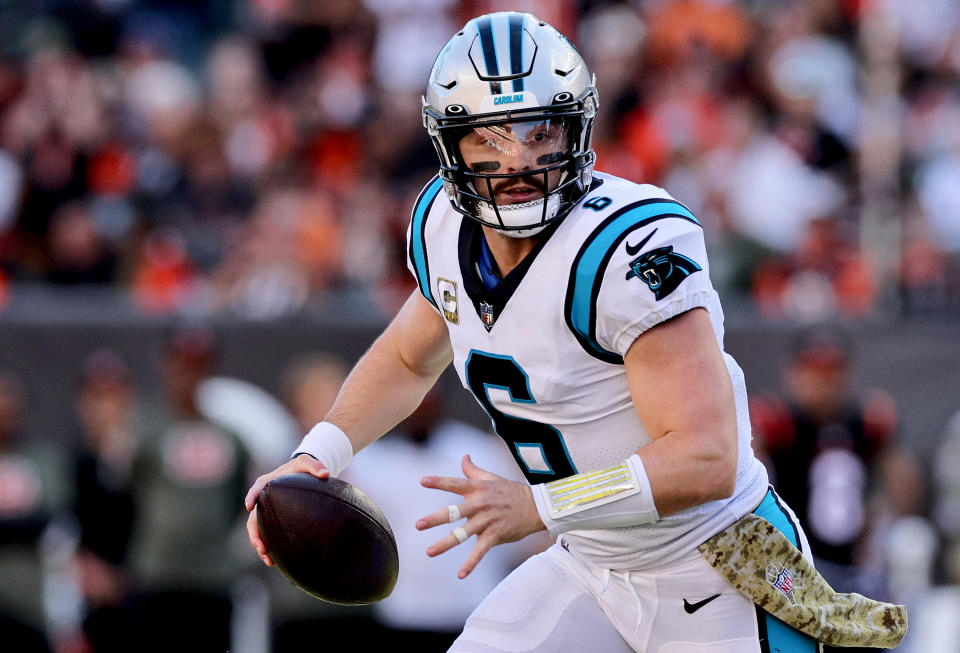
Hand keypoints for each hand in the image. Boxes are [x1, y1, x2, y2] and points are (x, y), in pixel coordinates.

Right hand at [244, 454, 329, 565]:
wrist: (300, 475)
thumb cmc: (301, 468)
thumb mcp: (306, 463)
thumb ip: (314, 466)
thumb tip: (326, 473)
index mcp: (266, 483)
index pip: (256, 489)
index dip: (251, 497)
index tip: (249, 506)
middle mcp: (263, 499)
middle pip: (253, 518)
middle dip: (255, 534)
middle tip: (261, 547)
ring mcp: (265, 511)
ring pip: (257, 530)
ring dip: (260, 545)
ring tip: (268, 560)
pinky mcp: (271, 520)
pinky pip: (266, 535)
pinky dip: (269, 547)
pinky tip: (274, 560)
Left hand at [416, 454, 544, 578]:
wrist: (536, 507)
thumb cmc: (510, 491)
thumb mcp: (492, 478)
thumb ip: (473, 470)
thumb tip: (464, 456)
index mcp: (477, 489)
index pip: (454, 484)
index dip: (438, 482)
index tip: (422, 481)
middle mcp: (480, 504)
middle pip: (454, 512)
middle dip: (435, 519)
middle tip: (418, 525)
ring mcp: (487, 521)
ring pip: (463, 534)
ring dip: (445, 544)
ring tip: (429, 552)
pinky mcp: (495, 535)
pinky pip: (480, 551)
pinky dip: (471, 564)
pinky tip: (461, 575)